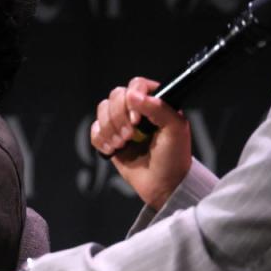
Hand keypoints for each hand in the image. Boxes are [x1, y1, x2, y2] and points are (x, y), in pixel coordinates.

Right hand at [90, 77, 190, 209]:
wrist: (163, 185)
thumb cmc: (174, 157)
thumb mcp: (175, 130)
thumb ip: (158, 108)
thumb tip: (133, 95)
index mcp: (156, 102)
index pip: (136, 85)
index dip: (131, 100)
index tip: (137, 120)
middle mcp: (137, 109)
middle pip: (114, 96)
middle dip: (118, 118)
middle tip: (130, 136)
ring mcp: (122, 123)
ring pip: (101, 110)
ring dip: (110, 130)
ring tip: (122, 145)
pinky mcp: (110, 138)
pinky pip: (95, 130)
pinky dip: (100, 140)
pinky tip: (113, 150)